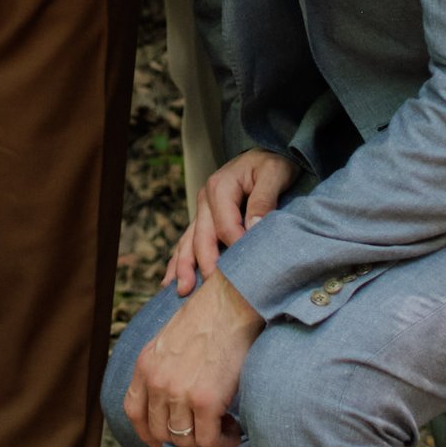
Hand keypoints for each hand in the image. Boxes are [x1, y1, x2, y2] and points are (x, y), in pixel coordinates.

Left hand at [125, 268, 263, 446]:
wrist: (231, 302)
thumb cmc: (209, 317)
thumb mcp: (169, 340)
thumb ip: (162, 368)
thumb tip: (170, 399)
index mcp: (145, 364)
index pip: (133, 411)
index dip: (146, 432)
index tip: (158, 441)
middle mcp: (156, 381)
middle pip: (161, 431)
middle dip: (184, 437)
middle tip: (206, 428)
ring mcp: (179, 392)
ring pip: (186, 440)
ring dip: (207, 440)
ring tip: (225, 426)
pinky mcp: (205, 400)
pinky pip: (209, 440)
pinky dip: (223, 442)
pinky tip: (234, 431)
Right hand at [170, 147, 295, 294]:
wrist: (267, 154)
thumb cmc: (273, 164)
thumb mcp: (274, 174)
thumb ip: (264, 199)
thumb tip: (253, 228)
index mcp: (220, 187)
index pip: (225, 227)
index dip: (236, 248)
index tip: (249, 268)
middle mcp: (205, 199)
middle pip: (202, 239)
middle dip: (204, 266)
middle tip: (212, 291)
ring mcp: (201, 211)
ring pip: (188, 242)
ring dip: (183, 268)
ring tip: (182, 292)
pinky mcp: (203, 220)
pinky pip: (187, 242)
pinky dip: (179, 262)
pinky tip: (171, 282)